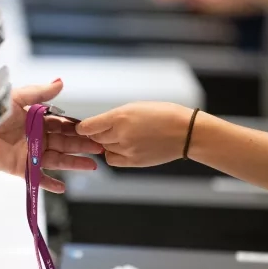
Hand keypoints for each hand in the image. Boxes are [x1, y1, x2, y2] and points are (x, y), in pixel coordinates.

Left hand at [0, 80, 102, 192]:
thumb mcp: (17, 97)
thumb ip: (40, 92)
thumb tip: (60, 82)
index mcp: (36, 120)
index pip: (62, 124)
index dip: (77, 127)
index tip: (93, 129)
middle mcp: (35, 137)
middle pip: (64, 143)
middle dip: (82, 145)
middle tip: (100, 148)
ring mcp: (29, 154)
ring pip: (57, 160)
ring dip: (74, 163)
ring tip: (91, 165)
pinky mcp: (20, 168)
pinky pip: (38, 178)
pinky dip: (49, 183)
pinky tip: (62, 187)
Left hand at [76, 102, 192, 167]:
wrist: (185, 132)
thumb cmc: (165, 115)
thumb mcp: (136, 106)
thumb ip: (115, 116)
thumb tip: (100, 123)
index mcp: (120, 116)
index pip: (88, 126)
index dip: (83, 127)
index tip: (82, 127)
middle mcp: (121, 134)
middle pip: (95, 138)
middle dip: (96, 134)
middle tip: (103, 130)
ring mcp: (127, 149)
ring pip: (103, 149)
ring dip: (106, 143)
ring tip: (121, 136)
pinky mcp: (134, 162)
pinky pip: (112, 160)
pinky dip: (113, 154)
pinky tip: (122, 147)